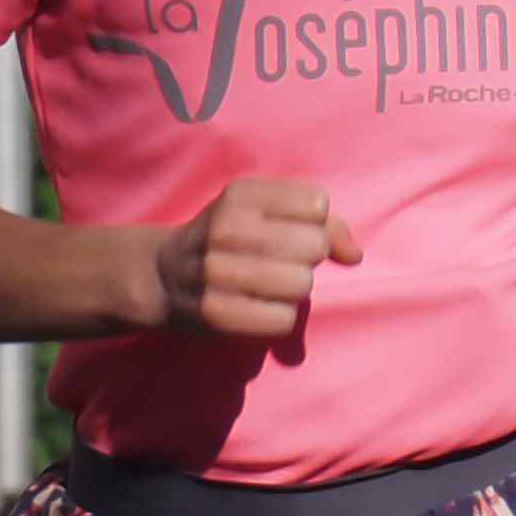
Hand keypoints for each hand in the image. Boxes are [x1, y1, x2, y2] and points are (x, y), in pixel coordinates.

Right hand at [146, 176, 358, 341]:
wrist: (161, 276)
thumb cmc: (226, 240)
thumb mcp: (263, 211)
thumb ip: (321, 221)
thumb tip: (353, 256)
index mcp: (239, 196)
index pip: (317, 204)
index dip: (311, 222)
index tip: (284, 230)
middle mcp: (226, 230)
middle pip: (314, 246)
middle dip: (305, 258)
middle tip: (275, 263)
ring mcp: (218, 272)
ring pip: (302, 284)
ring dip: (292, 291)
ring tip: (265, 287)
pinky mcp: (218, 313)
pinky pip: (284, 319)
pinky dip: (278, 318)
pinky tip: (256, 309)